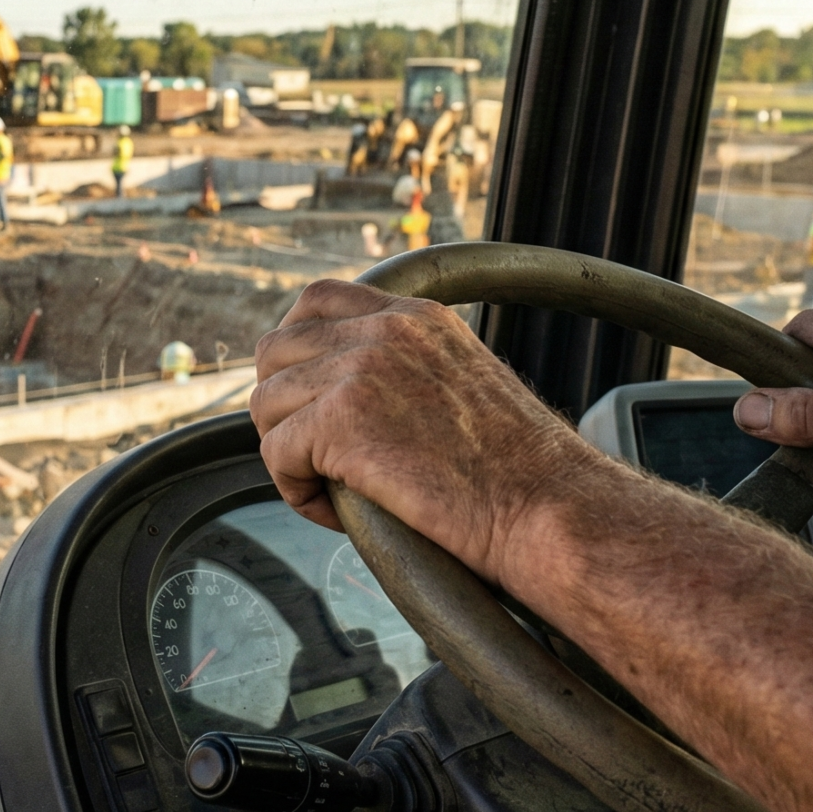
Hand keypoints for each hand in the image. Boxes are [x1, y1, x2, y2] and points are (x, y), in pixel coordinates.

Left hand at [249, 280, 600, 580]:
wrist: (547, 508)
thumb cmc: (519, 475)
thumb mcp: (466, 389)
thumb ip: (411, 374)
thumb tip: (356, 400)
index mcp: (417, 319)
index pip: (317, 300)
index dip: (294, 349)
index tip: (303, 396)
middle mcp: (386, 331)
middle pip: (275, 348)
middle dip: (279, 407)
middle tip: (312, 456)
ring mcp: (361, 370)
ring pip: (266, 403)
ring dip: (286, 454)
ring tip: (329, 490)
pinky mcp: (342, 420)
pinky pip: (276, 452)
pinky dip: (294, 490)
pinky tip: (336, 512)